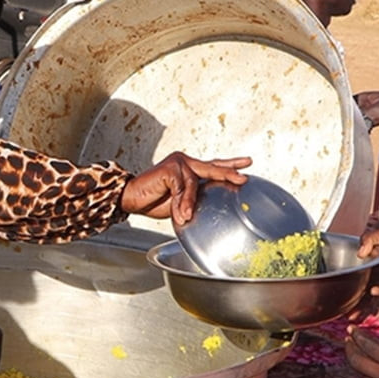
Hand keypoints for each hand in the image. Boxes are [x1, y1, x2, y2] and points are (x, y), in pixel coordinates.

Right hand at [120, 152, 250, 224]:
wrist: (131, 199)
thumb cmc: (154, 201)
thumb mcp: (181, 202)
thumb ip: (195, 198)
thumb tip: (212, 203)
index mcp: (189, 168)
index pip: (213, 164)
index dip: (230, 164)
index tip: (247, 163)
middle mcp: (185, 161)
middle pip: (212, 167)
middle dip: (228, 173)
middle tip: (243, 178)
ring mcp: (178, 162)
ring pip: (195, 183)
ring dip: (189, 203)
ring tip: (184, 216)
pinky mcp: (170, 168)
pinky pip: (183, 188)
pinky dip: (181, 202)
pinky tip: (178, 213)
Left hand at [346, 316, 378, 377]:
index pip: (371, 348)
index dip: (359, 337)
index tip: (351, 328)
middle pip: (358, 362)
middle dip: (350, 349)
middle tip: (347, 338)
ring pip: (365, 374)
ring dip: (358, 361)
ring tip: (357, 352)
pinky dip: (370, 373)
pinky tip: (378, 371)